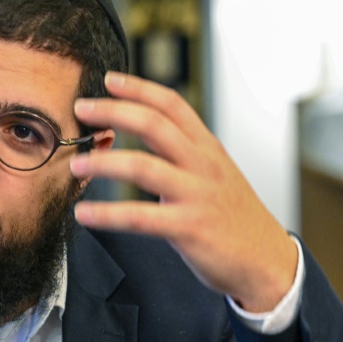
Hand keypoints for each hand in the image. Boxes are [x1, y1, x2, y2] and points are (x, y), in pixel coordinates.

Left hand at [70, 72, 297, 311]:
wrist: (268, 262)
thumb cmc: (235, 218)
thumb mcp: (216, 173)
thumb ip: (184, 152)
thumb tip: (143, 129)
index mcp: (208, 148)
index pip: (172, 105)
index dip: (139, 88)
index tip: (109, 80)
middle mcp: (203, 165)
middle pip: (154, 125)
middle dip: (113, 112)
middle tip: (80, 109)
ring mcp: (197, 195)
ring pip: (143, 167)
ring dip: (103, 163)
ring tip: (75, 164)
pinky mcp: (190, 228)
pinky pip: (140, 217)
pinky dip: (107, 215)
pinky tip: (84, 213)